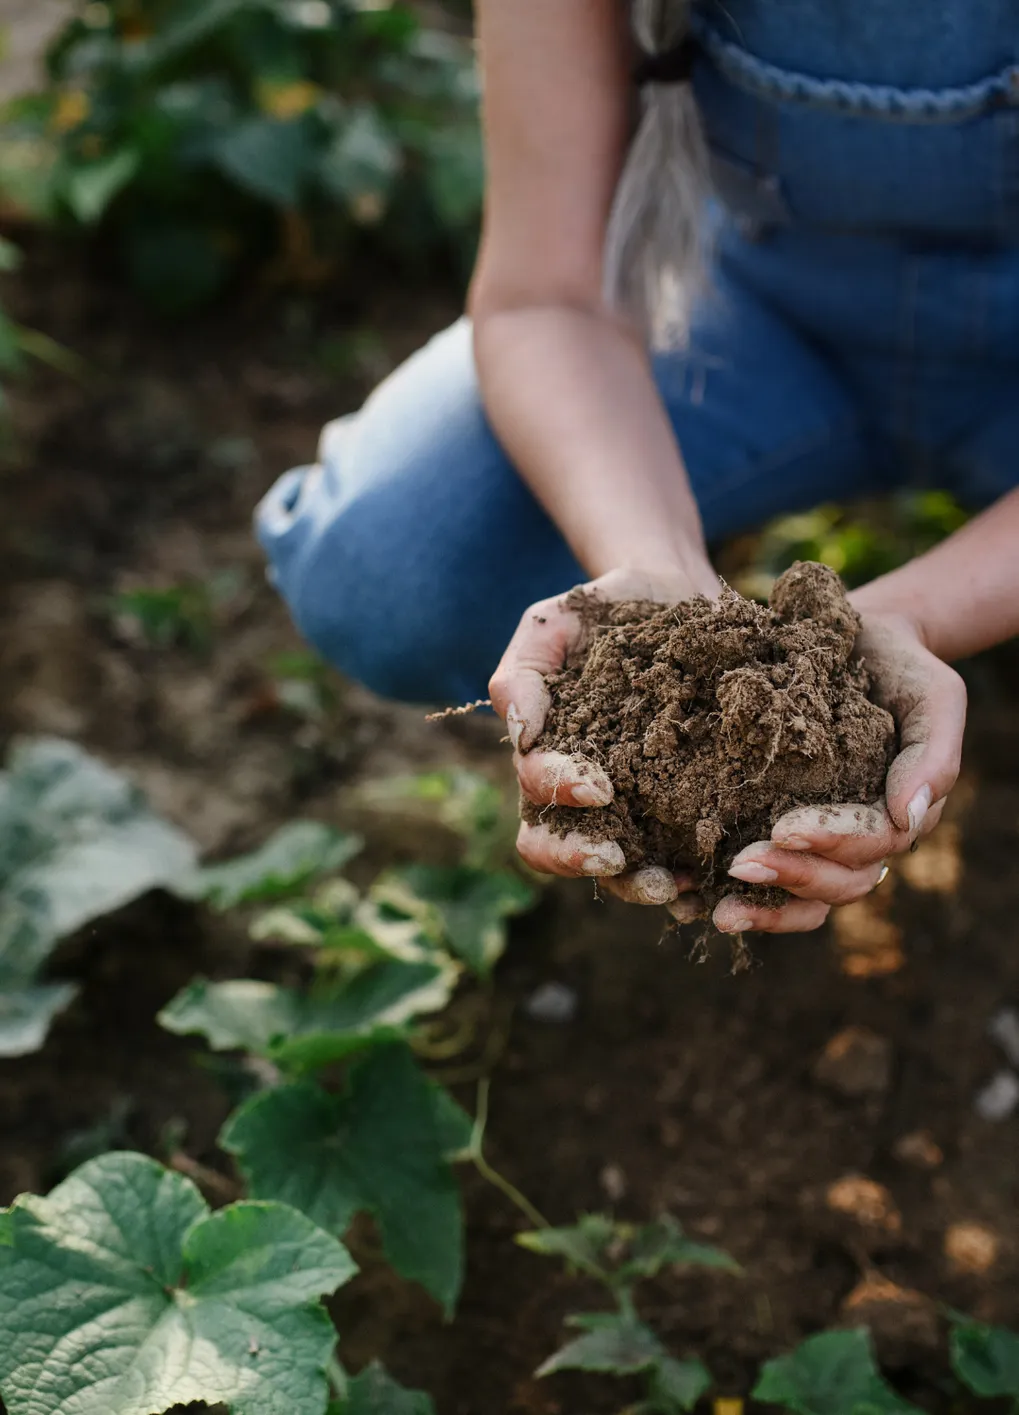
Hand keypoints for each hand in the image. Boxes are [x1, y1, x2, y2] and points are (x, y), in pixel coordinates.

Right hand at [489, 565, 716, 916]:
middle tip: (618, 858)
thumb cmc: (603, 611)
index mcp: (546, 757)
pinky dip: (695, 877)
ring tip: (674, 884)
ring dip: (640, 883)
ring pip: (621, 868)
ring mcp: (636, 806)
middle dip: (585, 860)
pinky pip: (682, 854)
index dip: (559, 797)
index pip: (536, 796)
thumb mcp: (552, 625)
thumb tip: (520, 735)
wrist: (676, 594)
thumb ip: (522, 674)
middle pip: (565, 851)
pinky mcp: (686, 806)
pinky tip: (716, 879)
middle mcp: (586, 795)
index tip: (598, 785)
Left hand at [713, 608, 966, 935]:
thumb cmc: (900, 668)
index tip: (783, 828)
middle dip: (790, 878)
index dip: (829, 842)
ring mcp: (818, 843)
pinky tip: (686, 901)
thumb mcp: (933, 697)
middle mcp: (858, 841)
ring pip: (802, 899)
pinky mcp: (773, 829)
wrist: (856, 642)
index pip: (870, 846)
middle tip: (739, 865)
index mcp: (896, 815)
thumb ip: (933, 755)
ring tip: (715, 910)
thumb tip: (907, 817)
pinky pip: (760, 881)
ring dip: (761, 908)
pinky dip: (727, 896)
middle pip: (835, 884)